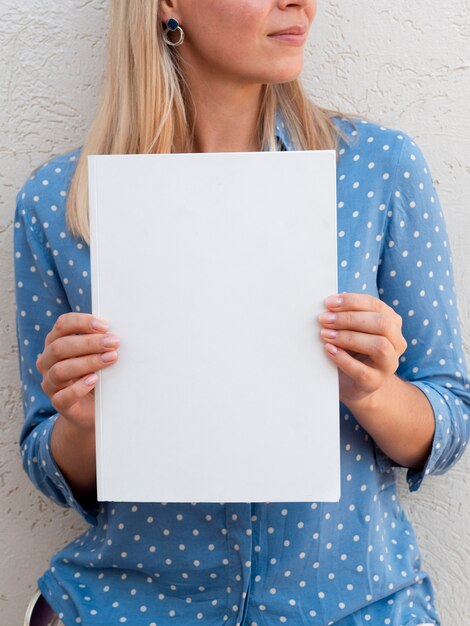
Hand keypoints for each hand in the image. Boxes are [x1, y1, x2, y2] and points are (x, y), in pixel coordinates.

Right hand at [36, 313, 119, 432]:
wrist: (91, 407)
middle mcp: (48, 362)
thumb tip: (115, 333)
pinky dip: (79, 387)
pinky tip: (94, 380)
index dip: (82, 322)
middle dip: (90, 342)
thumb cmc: (95, 374)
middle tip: (113, 342)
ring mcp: (50, 383)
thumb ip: (100, 343)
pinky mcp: (58, 403)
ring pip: (60, 370)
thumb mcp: (96, 355)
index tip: (105, 325)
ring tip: (110, 359)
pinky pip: (62, 397)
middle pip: (60, 347)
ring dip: (88, 362)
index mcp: (55, 343)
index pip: (62, 325)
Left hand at [318, 292, 406, 408]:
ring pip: (379, 346)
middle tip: (324, 319)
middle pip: (381, 324)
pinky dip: (343, 359)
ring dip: (349, 337)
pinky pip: (362, 371)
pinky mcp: (375, 383)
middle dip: (349, 318)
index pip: (376, 305)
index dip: (352, 301)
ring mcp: (389, 365)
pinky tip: (329, 349)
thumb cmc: (350, 350)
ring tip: (325, 334)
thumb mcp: (351, 329)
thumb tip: (328, 305)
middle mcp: (396, 343)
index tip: (329, 302)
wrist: (352, 383)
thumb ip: (345, 316)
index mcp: (392, 323)